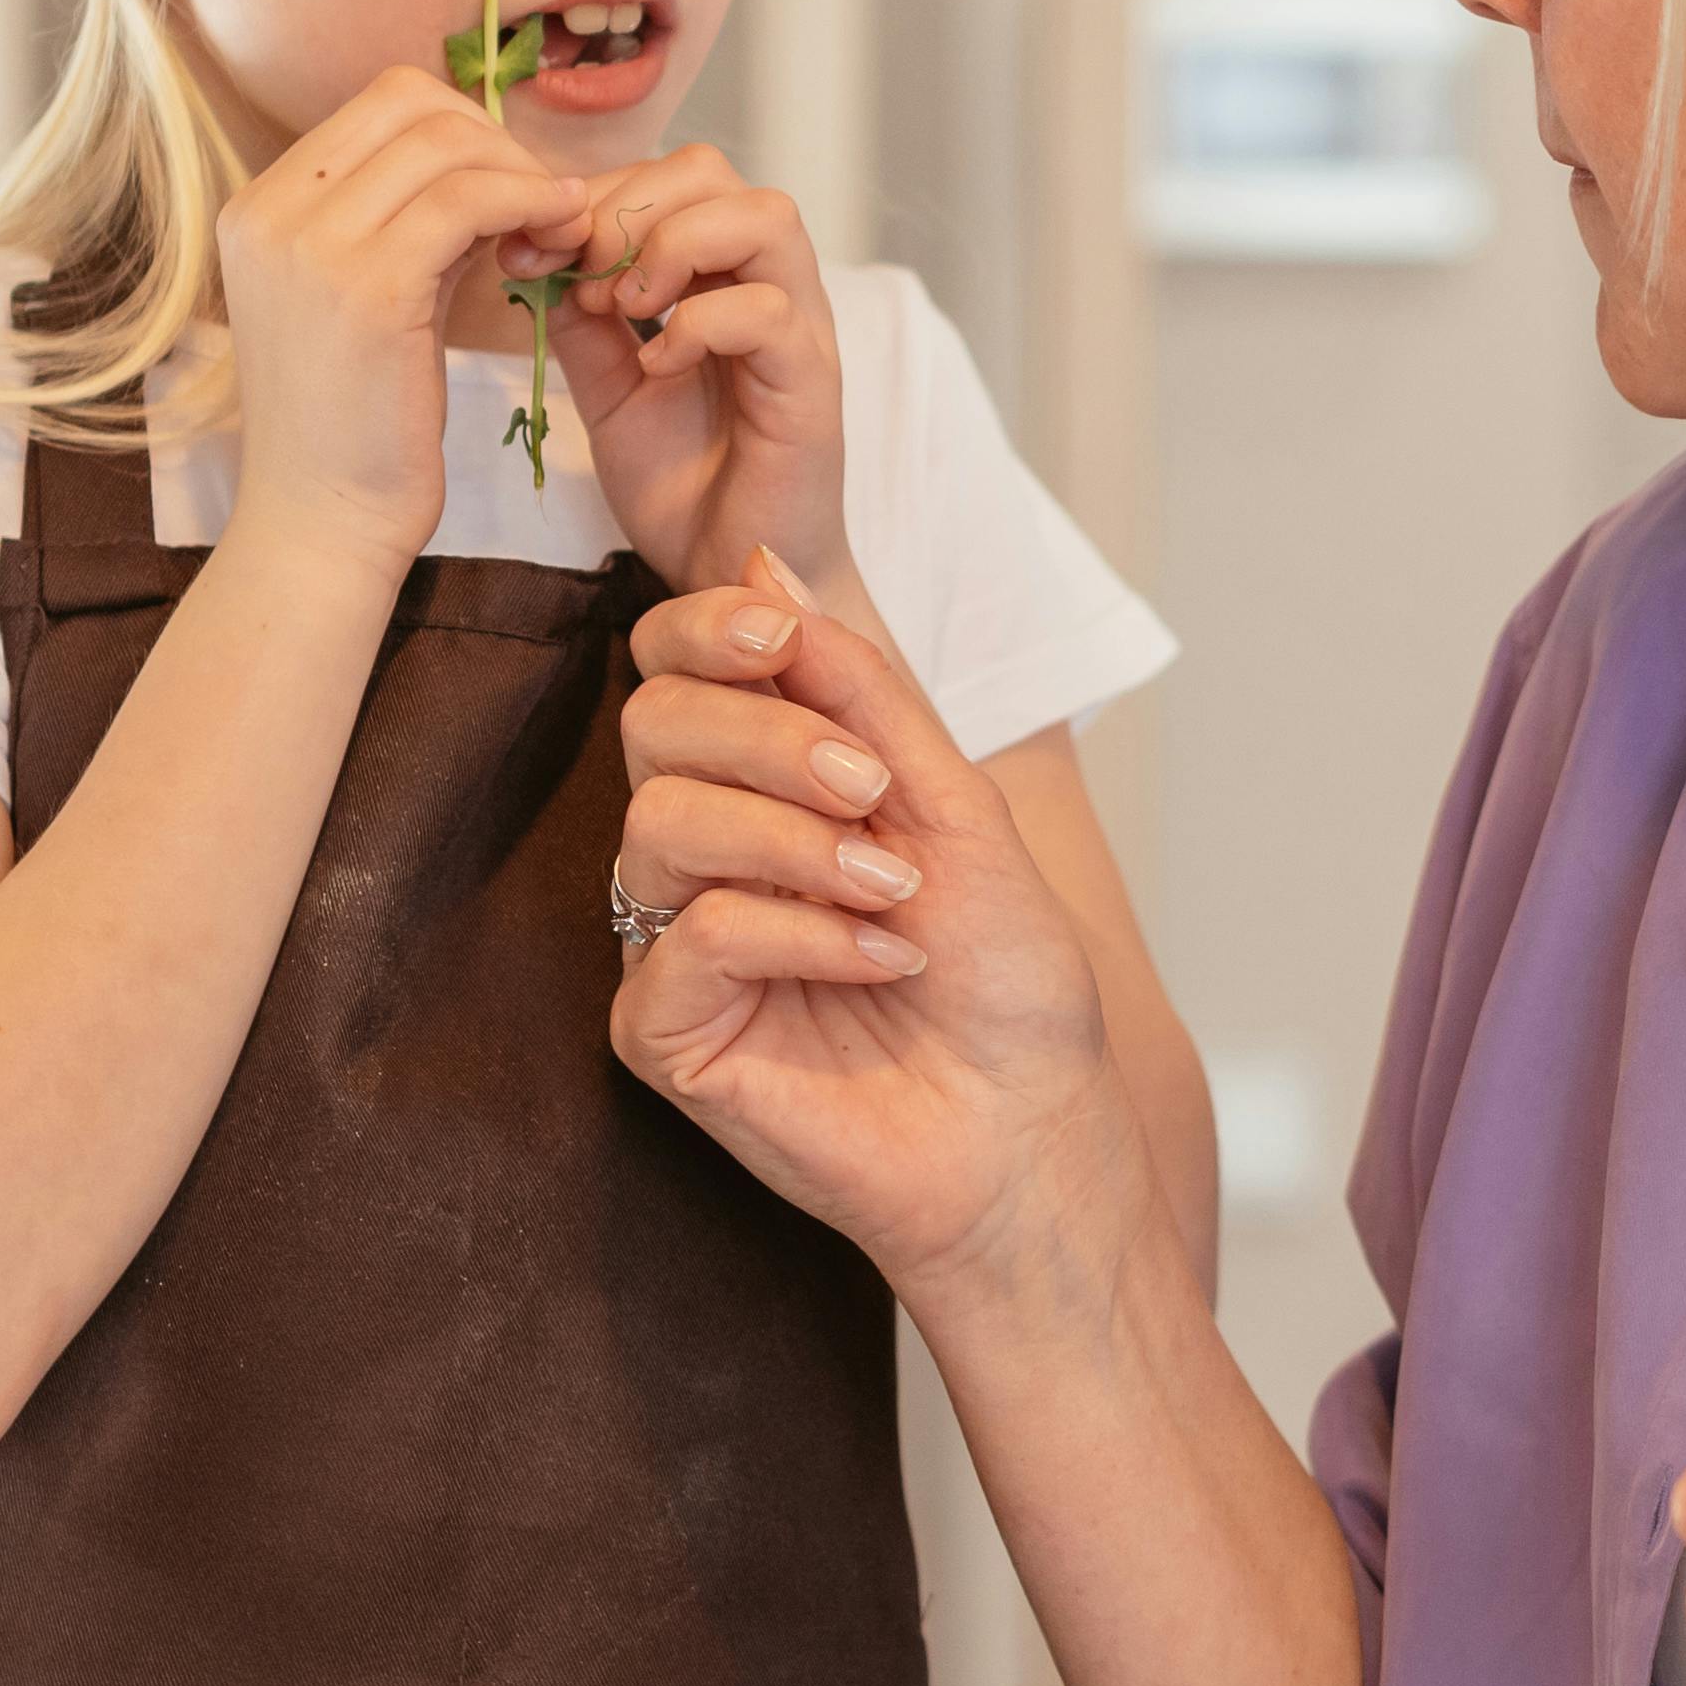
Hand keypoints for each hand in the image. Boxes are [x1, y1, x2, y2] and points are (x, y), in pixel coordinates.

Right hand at [216, 67, 593, 566]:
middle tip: (547, 202)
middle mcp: (270, 210)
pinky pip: (470, 201)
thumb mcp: (360, 299)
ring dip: (524, 173)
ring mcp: (310, 243)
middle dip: (497, 142)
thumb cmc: (353, 427)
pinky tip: (562, 235)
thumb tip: (482, 164)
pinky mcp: (368, 287)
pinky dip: (530, 203)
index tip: (512, 185)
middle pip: (410, 104)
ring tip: (564, 226)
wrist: (321, 522)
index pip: (379, 104)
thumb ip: (399, 225)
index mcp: (259, 207)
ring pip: (446, 144)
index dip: (464, 129)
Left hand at [549, 148, 853, 602]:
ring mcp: (799, 328)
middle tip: (574, 272)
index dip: (591, 195)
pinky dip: (696, 324)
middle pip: (713, 172)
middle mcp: (767, 284)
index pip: (666, 176)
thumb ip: (580, 321)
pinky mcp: (812, 383)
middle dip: (623, 206)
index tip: (527, 249)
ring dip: (672, 246)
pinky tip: (657, 366)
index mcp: (719, 274)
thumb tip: (535, 253)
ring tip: (622, 307)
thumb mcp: (606, 387)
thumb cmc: (683, 483)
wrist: (730, 579)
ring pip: (763, 216)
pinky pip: (767, 311)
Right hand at [604, 558, 1136, 1308]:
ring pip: (658, 823)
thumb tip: (764, 556)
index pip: (673, 667)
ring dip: (794, 838)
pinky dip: (795, 932)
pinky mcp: (664, 1032)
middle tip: (870, 788)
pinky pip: (686, 938)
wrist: (1032, 1129)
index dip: (707, 628)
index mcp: (763, 785)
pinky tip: (876, 957)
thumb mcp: (952, 801)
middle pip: (654, 725)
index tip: (783, 634)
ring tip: (893, 890)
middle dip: (768, 734)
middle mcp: (705, 853)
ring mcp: (674, 941)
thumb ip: (857, 686)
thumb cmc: (1004, 980)